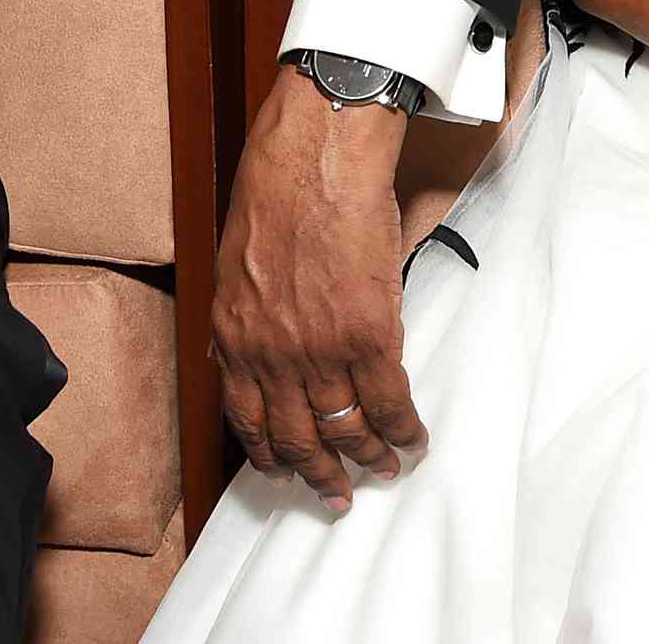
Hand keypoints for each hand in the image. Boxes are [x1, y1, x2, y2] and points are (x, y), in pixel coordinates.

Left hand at [211, 67, 426, 512]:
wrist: (315, 155)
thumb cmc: (276, 188)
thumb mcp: (236, 263)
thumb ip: (245, 315)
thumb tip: (254, 345)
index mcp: (236, 337)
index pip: (250, 421)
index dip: (273, 455)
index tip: (287, 472)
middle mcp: (273, 357)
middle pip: (299, 439)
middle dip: (321, 475)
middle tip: (337, 494)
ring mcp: (321, 350)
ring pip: (347, 428)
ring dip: (368, 458)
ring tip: (383, 470)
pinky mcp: (369, 334)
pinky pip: (389, 401)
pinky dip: (403, 429)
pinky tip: (412, 440)